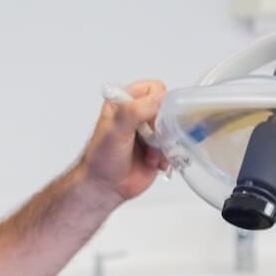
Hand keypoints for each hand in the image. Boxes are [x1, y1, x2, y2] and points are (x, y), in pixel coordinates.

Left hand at [75, 79, 169, 205]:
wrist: (104, 186)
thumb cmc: (101, 158)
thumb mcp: (115, 130)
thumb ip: (133, 111)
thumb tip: (157, 100)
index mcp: (125, 102)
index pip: (154, 89)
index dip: (156, 104)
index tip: (148, 122)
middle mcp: (138, 114)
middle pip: (168, 109)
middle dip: (161, 128)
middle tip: (149, 139)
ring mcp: (150, 131)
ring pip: (173, 128)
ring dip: (163, 144)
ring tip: (149, 154)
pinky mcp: (158, 147)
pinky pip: (175, 145)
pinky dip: (167, 155)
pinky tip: (153, 162)